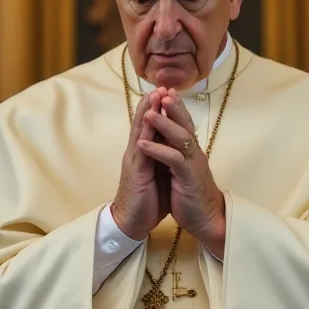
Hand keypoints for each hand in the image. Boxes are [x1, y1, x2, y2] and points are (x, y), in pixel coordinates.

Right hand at [112, 89, 170, 240]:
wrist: (132, 223)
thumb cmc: (148, 201)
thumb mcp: (160, 176)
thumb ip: (164, 160)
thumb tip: (176, 150)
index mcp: (146, 153)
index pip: (152, 127)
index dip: (159, 110)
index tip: (169, 93)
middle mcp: (138, 152)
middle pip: (144, 123)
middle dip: (153, 104)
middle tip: (161, 85)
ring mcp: (135, 160)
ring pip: (140, 130)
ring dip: (147, 112)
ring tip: (153, 94)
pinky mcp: (135, 170)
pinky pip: (140, 147)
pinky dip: (144, 131)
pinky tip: (148, 120)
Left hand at [139, 89, 225, 257]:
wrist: (206, 220)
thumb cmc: (191, 194)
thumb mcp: (181, 169)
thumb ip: (175, 152)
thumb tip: (166, 137)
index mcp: (190, 150)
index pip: (183, 123)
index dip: (175, 107)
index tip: (164, 90)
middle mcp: (193, 153)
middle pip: (184, 124)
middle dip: (172, 107)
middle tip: (161, 90)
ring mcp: (192, 164)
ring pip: (179, 138)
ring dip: (163, 124)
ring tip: (148, 113)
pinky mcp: (188, 178)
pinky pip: (173, 160)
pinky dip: (157, 150)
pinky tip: (142, 144)